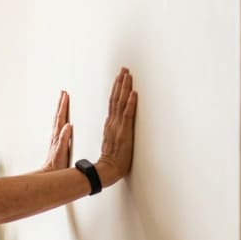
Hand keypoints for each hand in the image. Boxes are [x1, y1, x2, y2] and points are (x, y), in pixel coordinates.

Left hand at [42, 91, 72, 171]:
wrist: (50, 174)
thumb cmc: (56, 165)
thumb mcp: (61, 152)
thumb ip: (64, 138)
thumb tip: (68, 125)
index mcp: (58, 136)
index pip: (61, 117)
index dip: (63, 106)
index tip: (65, 94)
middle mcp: (56, 135)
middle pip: (58, 116)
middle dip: (61, 104)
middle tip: (63, 92)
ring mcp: (56, 138)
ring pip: (58, 120)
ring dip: (60, 110)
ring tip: (62, 101)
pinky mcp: (57, 143)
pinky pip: (59, 127)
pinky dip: (61, 119)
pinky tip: (63, 119)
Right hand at [98, 68, 137, 184]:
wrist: (107, 169)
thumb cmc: (110, 159)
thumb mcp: (111, 141)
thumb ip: (113, 130)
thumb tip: (115, 121)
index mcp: (110, 124)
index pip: (113, 102)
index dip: (116, 88)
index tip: (119, 76)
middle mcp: (113, 122)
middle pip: (116, 98)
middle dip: (120, 83)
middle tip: (124, 69)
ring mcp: (118, 126)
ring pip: (121, 103)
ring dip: (125, 88)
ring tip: (128, 75)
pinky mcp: (124, 132)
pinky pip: (127, 115)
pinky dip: (130, 103)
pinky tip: (133, 93)